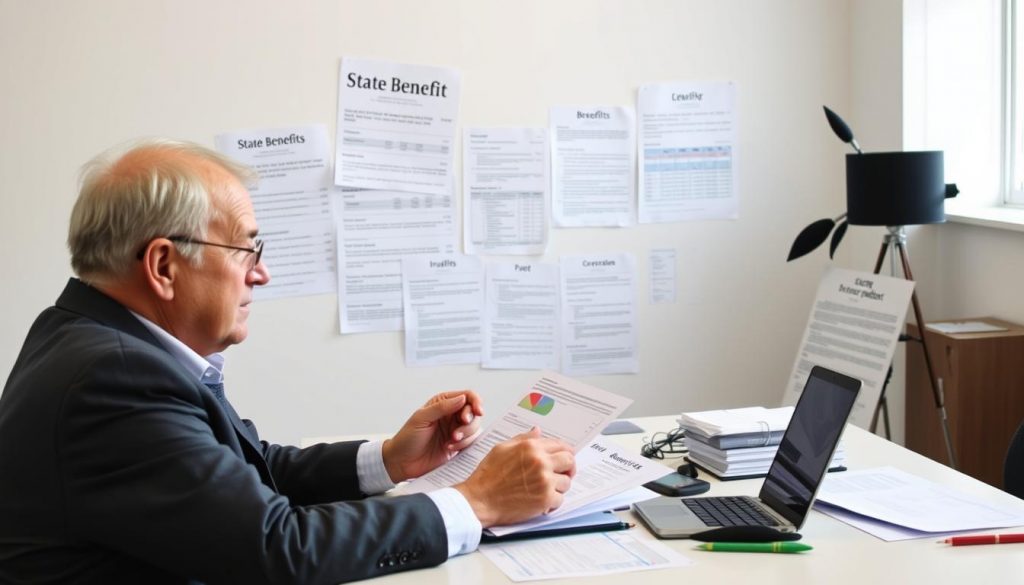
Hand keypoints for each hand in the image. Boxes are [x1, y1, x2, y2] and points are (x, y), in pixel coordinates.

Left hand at [382, 390, 483, 482]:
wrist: (401, 462)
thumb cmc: (407, 438)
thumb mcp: (421, 418)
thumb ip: (442, 407)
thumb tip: (463, 398)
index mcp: (443, 403)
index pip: (467, 396)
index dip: (476, 402)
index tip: (478, 411)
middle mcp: (451, 415)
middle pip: (474, 413)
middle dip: (469, 423)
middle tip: (456, 433)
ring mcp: (455, 431)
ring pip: (474, 428)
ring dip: (466, 435)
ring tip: (450, 442)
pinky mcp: (458, 446)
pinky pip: (471, 443)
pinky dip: (464, 445)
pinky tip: (449, 448)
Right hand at [454, 428, 575, 527]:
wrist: (480, 500)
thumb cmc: (487, 476)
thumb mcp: (502, 448)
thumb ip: (523, 439)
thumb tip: (537, 431)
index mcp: (531, 447)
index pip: (561, 445)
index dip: (564, 452)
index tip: (564, 458)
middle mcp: (541, 462)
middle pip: (569, 461)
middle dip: (567, 468)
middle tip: (560, 474)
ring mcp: (545, 481)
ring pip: (566, 482)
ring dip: (558, 486)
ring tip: (544, 489)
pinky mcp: (545, 500)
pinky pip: (560, 499)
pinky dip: (552, 502)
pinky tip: (540, 500)